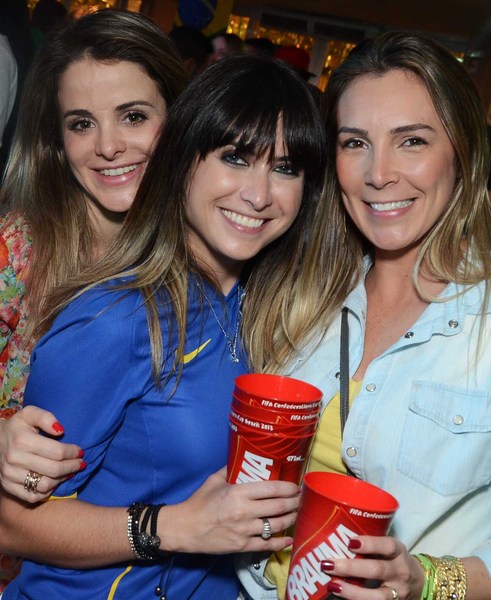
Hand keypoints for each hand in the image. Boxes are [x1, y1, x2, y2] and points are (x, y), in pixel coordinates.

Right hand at [0, 406, 83, 501]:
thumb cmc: (17, 426)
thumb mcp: (29, 413)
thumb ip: (46, 417)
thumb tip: (60, 430)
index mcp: (22, 440)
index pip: (57, 452)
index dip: (73, 452)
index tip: (81, 451)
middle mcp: (15, 460)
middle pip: (53, 470)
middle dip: (72, 467)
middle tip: (80, 463)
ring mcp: (10, 475)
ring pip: (44, 485)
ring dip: (62, 480)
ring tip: (69, 472)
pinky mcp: (8, 486)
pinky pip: (33, 496)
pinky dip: (47, 492)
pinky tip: (54, 482)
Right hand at [159, 466, 299, 554]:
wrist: (186, 528)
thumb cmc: (200, 502)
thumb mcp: (214, 480)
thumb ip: (231, 469)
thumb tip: (244, 458)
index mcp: (238, 493)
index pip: (271, 488)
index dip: (287, 487)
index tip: (295, 486)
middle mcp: (244, 511)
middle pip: (278, 507)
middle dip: (294, 502)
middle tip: (300, 498)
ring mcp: (245, 530)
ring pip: (276, 526)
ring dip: (290, 519)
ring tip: (296, 513)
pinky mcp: (242, 546)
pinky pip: (267, 545)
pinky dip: (280, 543)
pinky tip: (289, 539)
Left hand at [320, 536, 424, 599]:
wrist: (419, 583)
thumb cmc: (394, 559)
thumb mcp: (389, 548)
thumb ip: (370, 545)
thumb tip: (336, 538)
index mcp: (398, 552)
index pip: (387, 546)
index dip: (369, 544)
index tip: (349, 542)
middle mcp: (400, 572)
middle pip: (377, 570)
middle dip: (351, 567)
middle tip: (328, 564)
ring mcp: (397, 592)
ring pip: (377, 595)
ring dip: (351, 591)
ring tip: (332, 584)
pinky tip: (339, 595)